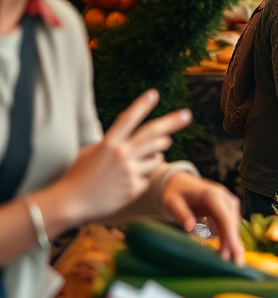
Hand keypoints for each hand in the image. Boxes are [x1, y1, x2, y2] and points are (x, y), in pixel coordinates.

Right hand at [54, 90, 190, 223]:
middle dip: (173, 122)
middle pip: (154, 134)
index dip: (142, 105)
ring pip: (158, 157)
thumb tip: (131, 125)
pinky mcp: (135, 188)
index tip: (154, 93)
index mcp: (108, 143)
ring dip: (155, 156)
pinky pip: (149, 177)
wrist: (71, 203)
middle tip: (187, 115)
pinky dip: (143, 177)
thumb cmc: (80, 175)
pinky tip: (126, 183)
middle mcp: (121, 154)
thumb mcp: (92, 151)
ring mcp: (129, 171)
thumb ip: (112, 140)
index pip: (128, 119)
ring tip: (138, 161)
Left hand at [162, 172, 243, 263]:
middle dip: (233, 244)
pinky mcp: (227, 210)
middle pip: (232, 224)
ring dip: (232, 244)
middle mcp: (225, 198)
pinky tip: (227, 252)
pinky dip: (229, 239)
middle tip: (234, 265)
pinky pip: (230, 226)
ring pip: (233, 226)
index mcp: (213, 195)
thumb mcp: (172, 202)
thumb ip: (181, 213)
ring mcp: (228, 203)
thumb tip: (189, 228)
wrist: (180, 183)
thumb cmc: (175, 193)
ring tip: (230, 262)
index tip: (232, 253)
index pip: (225, 217)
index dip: (230, 236)